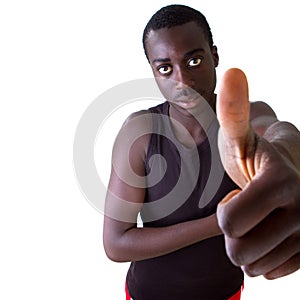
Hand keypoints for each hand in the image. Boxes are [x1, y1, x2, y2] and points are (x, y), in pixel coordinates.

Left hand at [216, 68, 299, 278]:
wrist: (288, 173)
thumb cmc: (255, 155)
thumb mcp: (239, 136)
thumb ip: (233, 110)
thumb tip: (234, 70)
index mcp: (282, 182)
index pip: (229, 223)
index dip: (225, 211)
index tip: (239, 193)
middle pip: (239, 250)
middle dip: (233, 232)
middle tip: (245, 209)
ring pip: (253, 264)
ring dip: (247, 244)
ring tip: (257, 219)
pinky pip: (270, 271)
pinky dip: (263, 256)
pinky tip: (271, 232)